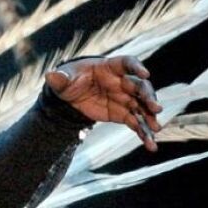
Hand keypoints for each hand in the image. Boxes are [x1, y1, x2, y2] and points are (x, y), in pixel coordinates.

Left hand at [45, 55, 161, 151]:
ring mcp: (125, 98)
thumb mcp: (64, 78)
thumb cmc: (71, 79)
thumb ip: (60, 78)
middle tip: (155, 108)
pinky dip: (143, 133)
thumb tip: (50, 76)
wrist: (72, 95)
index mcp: (110, 67)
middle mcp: (123, 82)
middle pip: (141, 87)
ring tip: (156, 129)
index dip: (137, 67)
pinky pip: (136, 123)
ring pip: (142, 107)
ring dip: (150, 117)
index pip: (128, 63)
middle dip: (149, 97)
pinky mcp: (123, 113)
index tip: (145, 73)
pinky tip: (150, 145)